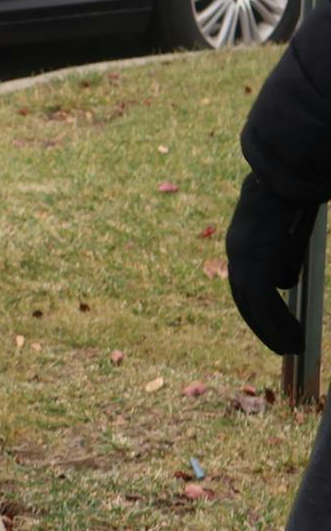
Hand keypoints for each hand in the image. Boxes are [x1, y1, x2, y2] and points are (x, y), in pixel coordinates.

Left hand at [225, 171, 313, 355]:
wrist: (283, 182)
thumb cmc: (290, 200)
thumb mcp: (285, 232)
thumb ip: (281, 258)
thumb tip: (284, 286)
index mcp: (239, 245)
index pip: (243, 284)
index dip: (257, 307)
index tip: (270, 323)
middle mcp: (235, 256)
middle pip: (245, 301)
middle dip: (263, 325)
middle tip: (281, 345)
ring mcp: (242, 262)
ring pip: (256, 308)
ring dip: (274, 331)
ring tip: (293, 348)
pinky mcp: (255, 267)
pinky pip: (265, 307)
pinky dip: (279, 326)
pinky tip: (295, 341)